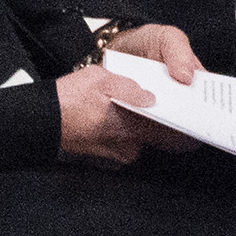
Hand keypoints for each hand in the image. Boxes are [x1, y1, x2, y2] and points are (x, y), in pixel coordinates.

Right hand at [53, 64, 176, 166]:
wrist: (41, 121)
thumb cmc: (68, 100)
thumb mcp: (100, 79)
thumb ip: (130, 88)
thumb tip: (151, 98)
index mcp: (130, 127)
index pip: (170, 134)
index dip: (184, 130)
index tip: (194, 126)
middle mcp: (128, 146)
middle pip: (158, 137)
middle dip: (165, 124)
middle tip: (170, 109)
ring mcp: (117, 154)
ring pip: (143, 140)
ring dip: (145, 128)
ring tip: (142, 108)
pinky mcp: (107, 156)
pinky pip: (129, 144)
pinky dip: (130, 133)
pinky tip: (122, 118)